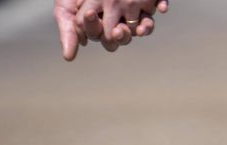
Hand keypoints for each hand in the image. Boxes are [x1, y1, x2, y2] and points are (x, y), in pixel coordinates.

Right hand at [54, 0, 168, 60]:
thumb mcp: (65, 9)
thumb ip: (69, 32)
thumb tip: (68, 57)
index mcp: (102, 28)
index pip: (103, 38)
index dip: (99, 30)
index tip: (92, 13)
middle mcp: (119, 20)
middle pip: (125, 36)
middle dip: (123, 35)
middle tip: (119, 29)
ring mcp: (135, 7)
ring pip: (144, 25)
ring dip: (145, 28)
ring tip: (143, 27)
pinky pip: (160, 3)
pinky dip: (162, 4)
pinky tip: (162, 7)